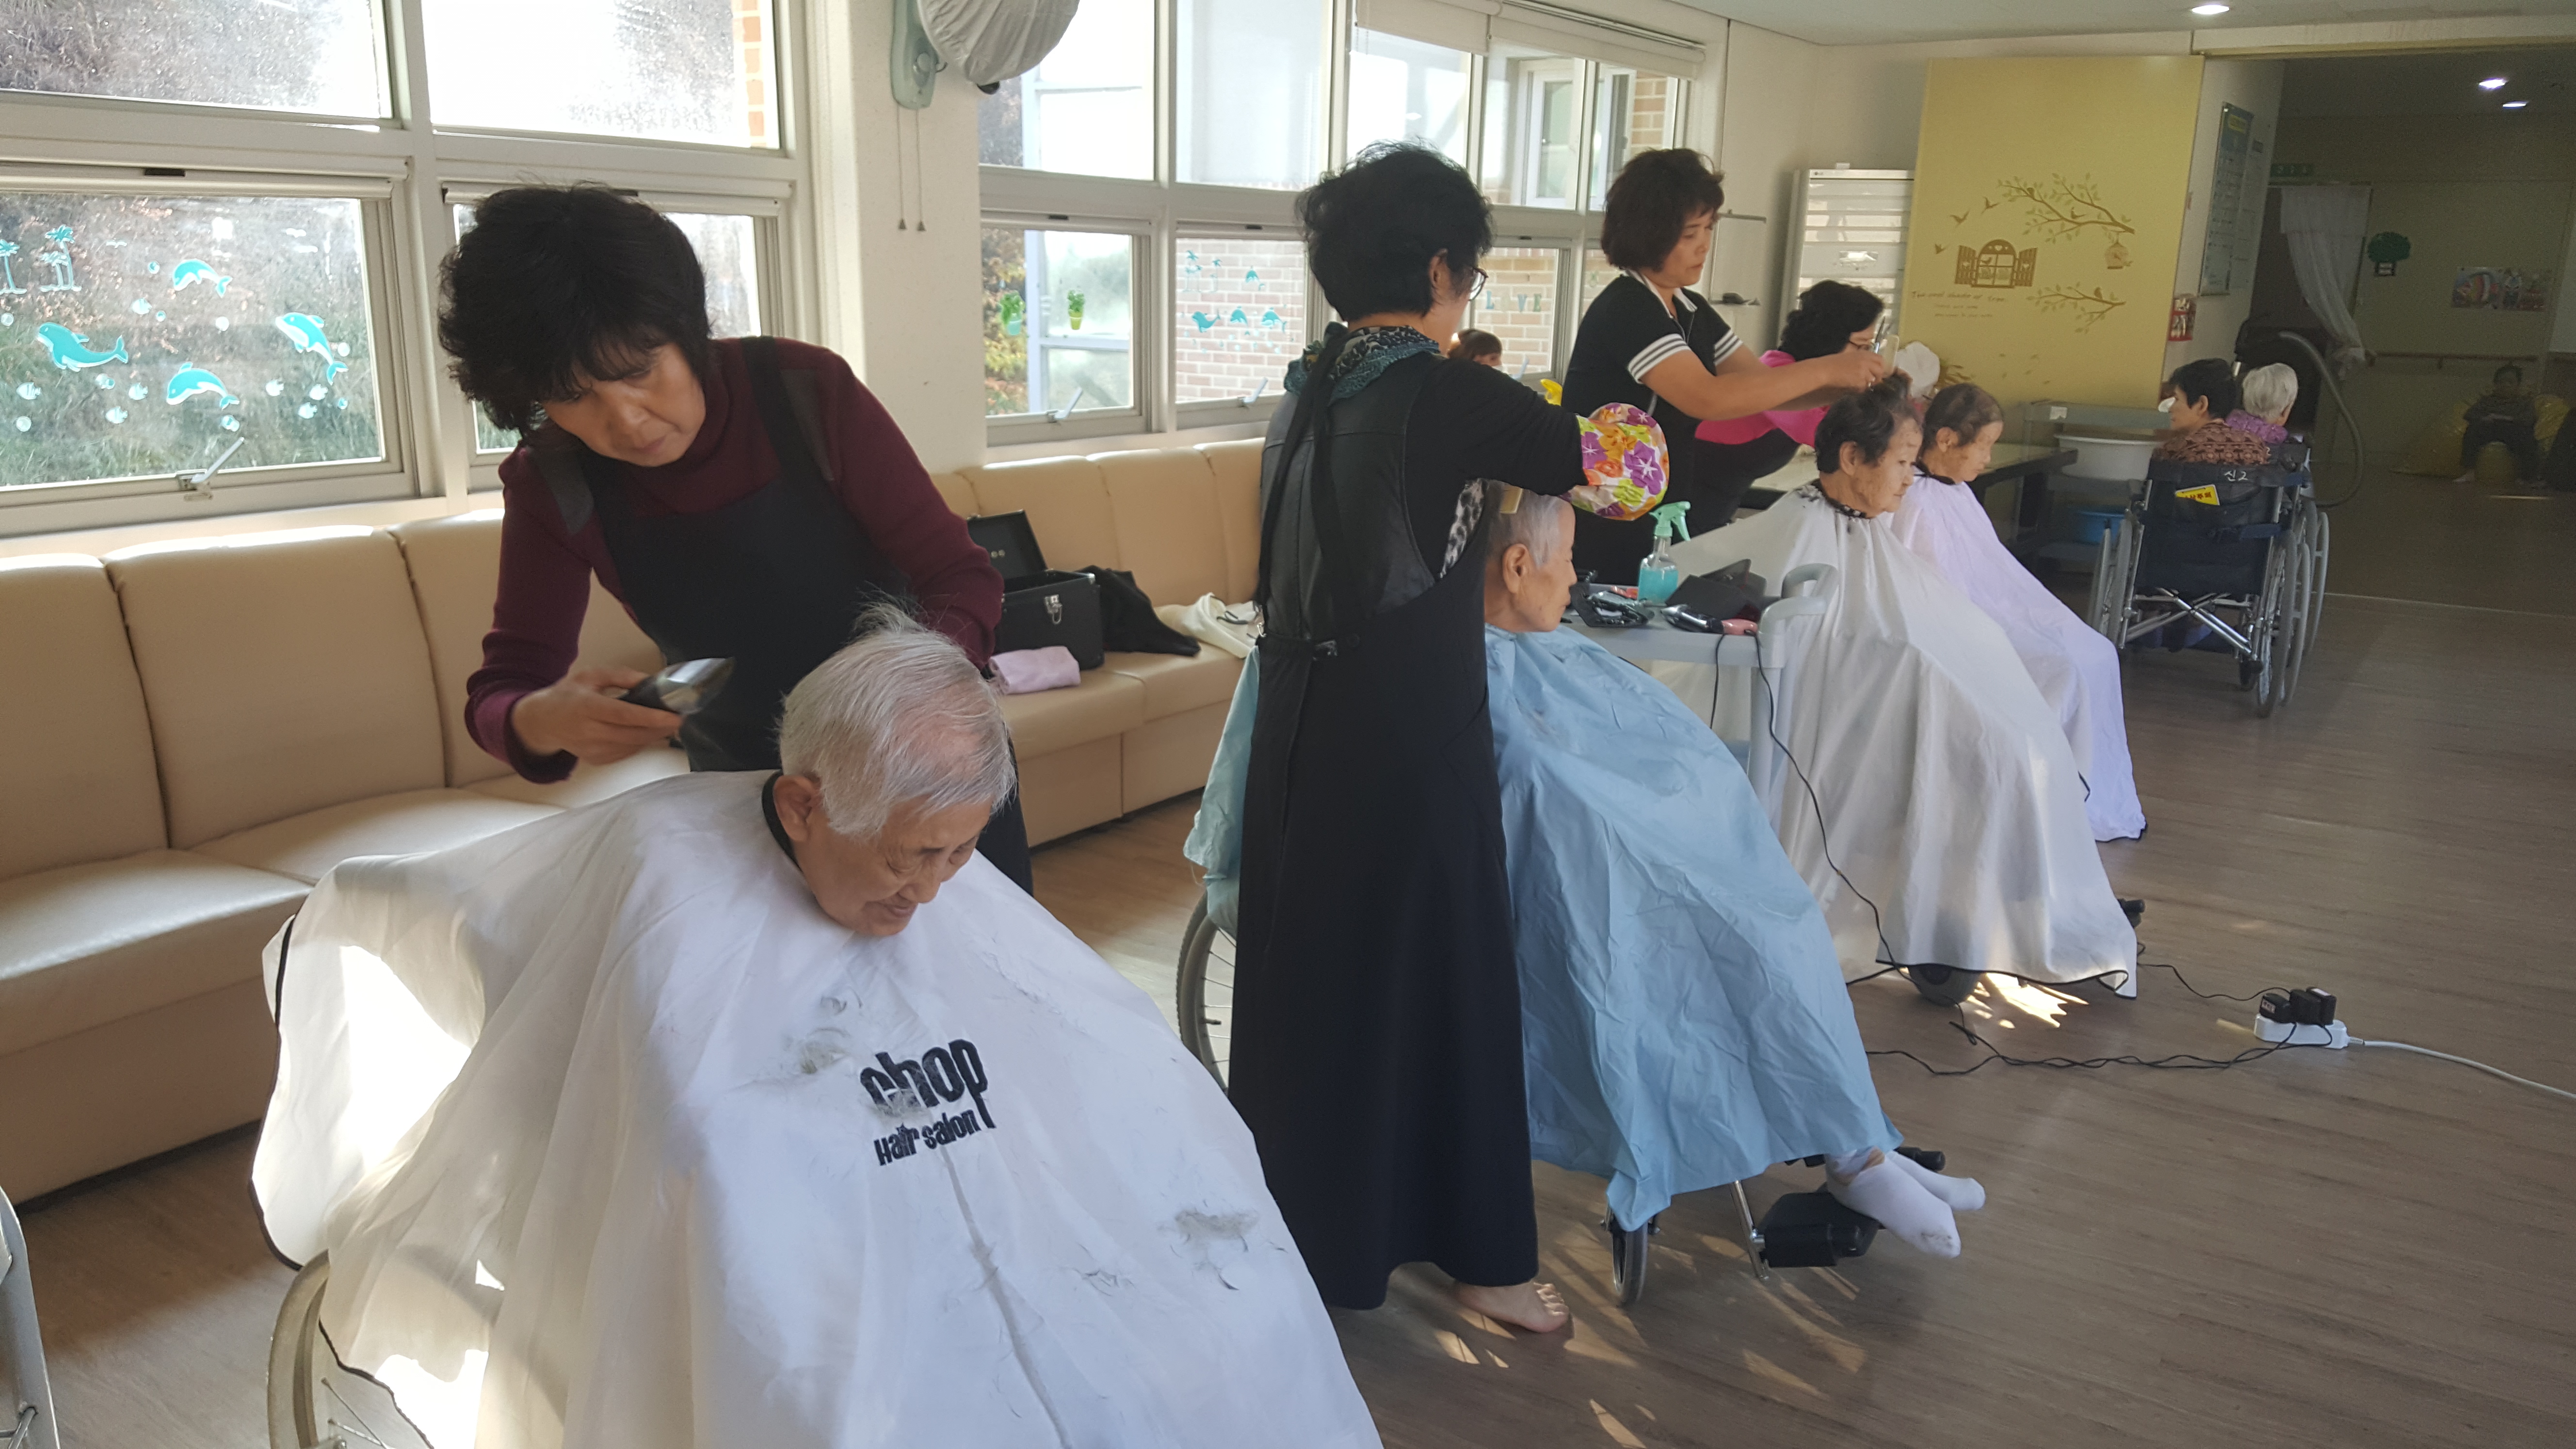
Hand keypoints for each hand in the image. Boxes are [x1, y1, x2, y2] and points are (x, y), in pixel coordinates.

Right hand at [509, 667, 682, 764]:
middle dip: (660, 729)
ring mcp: (591, 749)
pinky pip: (625, 753)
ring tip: (666, 724)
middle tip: (678, 719)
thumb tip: (649, 680)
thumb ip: (621, 676)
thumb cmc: (567, 695)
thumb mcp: (590, 676)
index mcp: (587, 706)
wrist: (542, 722)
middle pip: (633, 735)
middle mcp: (589, 731)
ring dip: (653, 736)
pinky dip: (639, 743)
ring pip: (632, 746)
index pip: (624, 715)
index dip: (651, 717)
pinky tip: (645, 733)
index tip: (674, 716)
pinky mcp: (596, 759)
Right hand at [1818, 348, 1890, 391]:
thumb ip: (1862, 361)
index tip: (1876, 372)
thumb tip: (1870, 370)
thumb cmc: (1832, 364)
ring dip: (1866, 384)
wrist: (1825, 370)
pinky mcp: (1860, 380)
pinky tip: (1850, 386)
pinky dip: (1858, 389)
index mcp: (1864, 353)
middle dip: (1877, 377)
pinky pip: (1863, 387)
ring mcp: (1864, 371)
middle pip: (1880, 370)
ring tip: (1855, 383)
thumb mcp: (1850, 357)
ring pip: (1872, 380)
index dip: (1880, 367)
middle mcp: (1866, 361)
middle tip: (1870, 381)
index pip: (1880, 360)